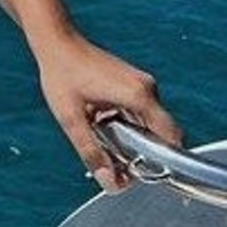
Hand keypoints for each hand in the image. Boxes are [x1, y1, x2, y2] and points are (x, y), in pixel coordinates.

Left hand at [35, 29, 182, 192]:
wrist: (56, 42)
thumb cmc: (61, 74)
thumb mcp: (71, 118)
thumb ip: (91, 152)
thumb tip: (111, 184)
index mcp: (139, 95)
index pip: (170, 137)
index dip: (161, 161)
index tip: (138, 171)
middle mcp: (147, 88)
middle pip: (162, 133)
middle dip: (145, 153)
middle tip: (117, 162)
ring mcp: (142, 84)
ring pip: (151, 124)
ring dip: (135, 139)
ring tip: (103, 139)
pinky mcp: (134, 83)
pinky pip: (142, 112)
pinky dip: (129, 125)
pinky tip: (102, 124)